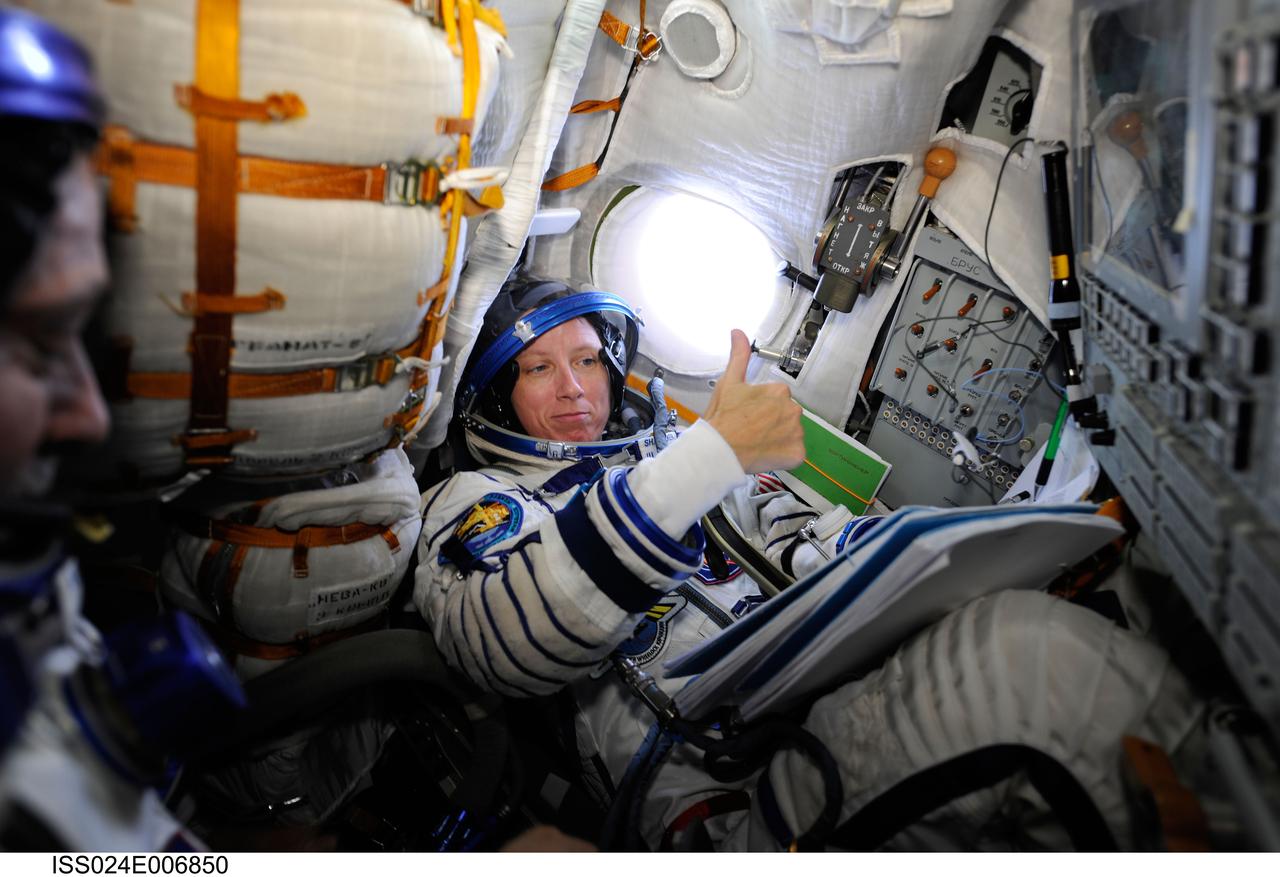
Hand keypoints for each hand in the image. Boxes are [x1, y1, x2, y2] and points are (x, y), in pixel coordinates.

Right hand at [703, 329, 805, 473]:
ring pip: (792, 433)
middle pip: (787, 415)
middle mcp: (792, 409)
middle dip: (773, 421)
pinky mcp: (797, 453)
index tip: (749, 414)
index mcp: (779, 391)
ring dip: (780, 437)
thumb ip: (739, 356)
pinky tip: (767, 453)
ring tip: (758, 442)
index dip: (762, 407)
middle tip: (752, 429)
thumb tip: (738, 333)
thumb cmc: (722, 418)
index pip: (777, 398)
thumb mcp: (728, 382)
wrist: (719, 450)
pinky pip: (795, 453)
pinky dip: (784, 455)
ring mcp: (796, 432)